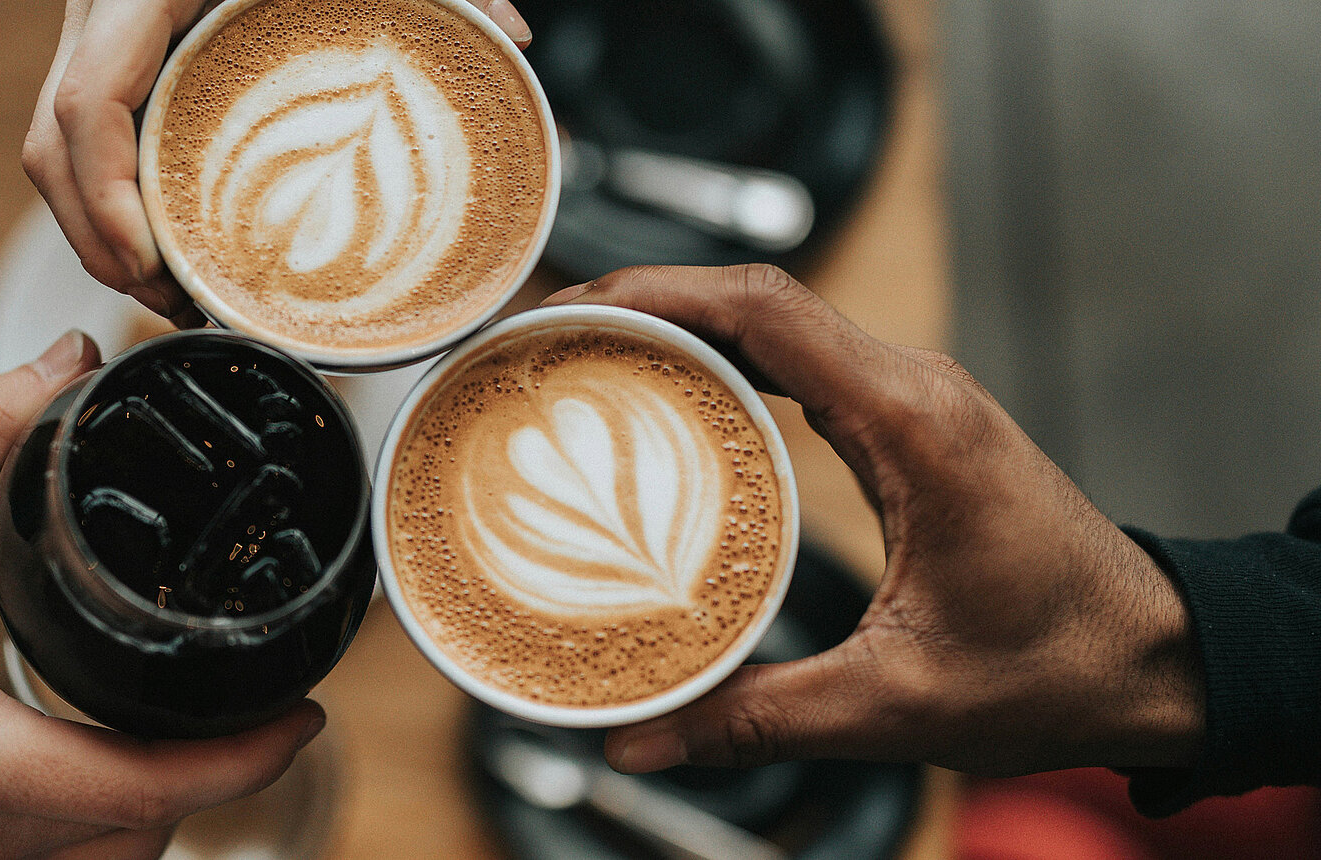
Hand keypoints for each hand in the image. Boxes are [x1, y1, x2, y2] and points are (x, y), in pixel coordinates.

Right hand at [22, 0, 531, 323]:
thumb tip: (514, 33)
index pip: (84, 106)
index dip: (104, 200)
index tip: (150, 265)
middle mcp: (98, 17)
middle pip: (53, 154)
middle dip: (103, 246)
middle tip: (175, 306)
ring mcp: (93, 41)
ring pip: (56, 156)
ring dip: (102, 235)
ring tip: (174, 295)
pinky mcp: (107, 60)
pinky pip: (81, 143)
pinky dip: (110, 203)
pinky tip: (164, 244)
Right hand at [540, 265, 1204, 777]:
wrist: (1155, 662)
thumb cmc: (1058, 667)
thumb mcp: (897, 703)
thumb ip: (759, 718)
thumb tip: (640, 739)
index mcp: (913, 423)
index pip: (766, 309)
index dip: (655, 292)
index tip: (569, 308)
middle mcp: (914, 389)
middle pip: (756, 299)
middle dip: (642, 302)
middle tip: (545, 340)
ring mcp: (912, 401)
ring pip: (776, 324)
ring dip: (680, 328)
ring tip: (583, 360)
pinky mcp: (907, 427)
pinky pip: (799, 365)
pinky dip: (724, 365)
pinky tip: (666, 404)